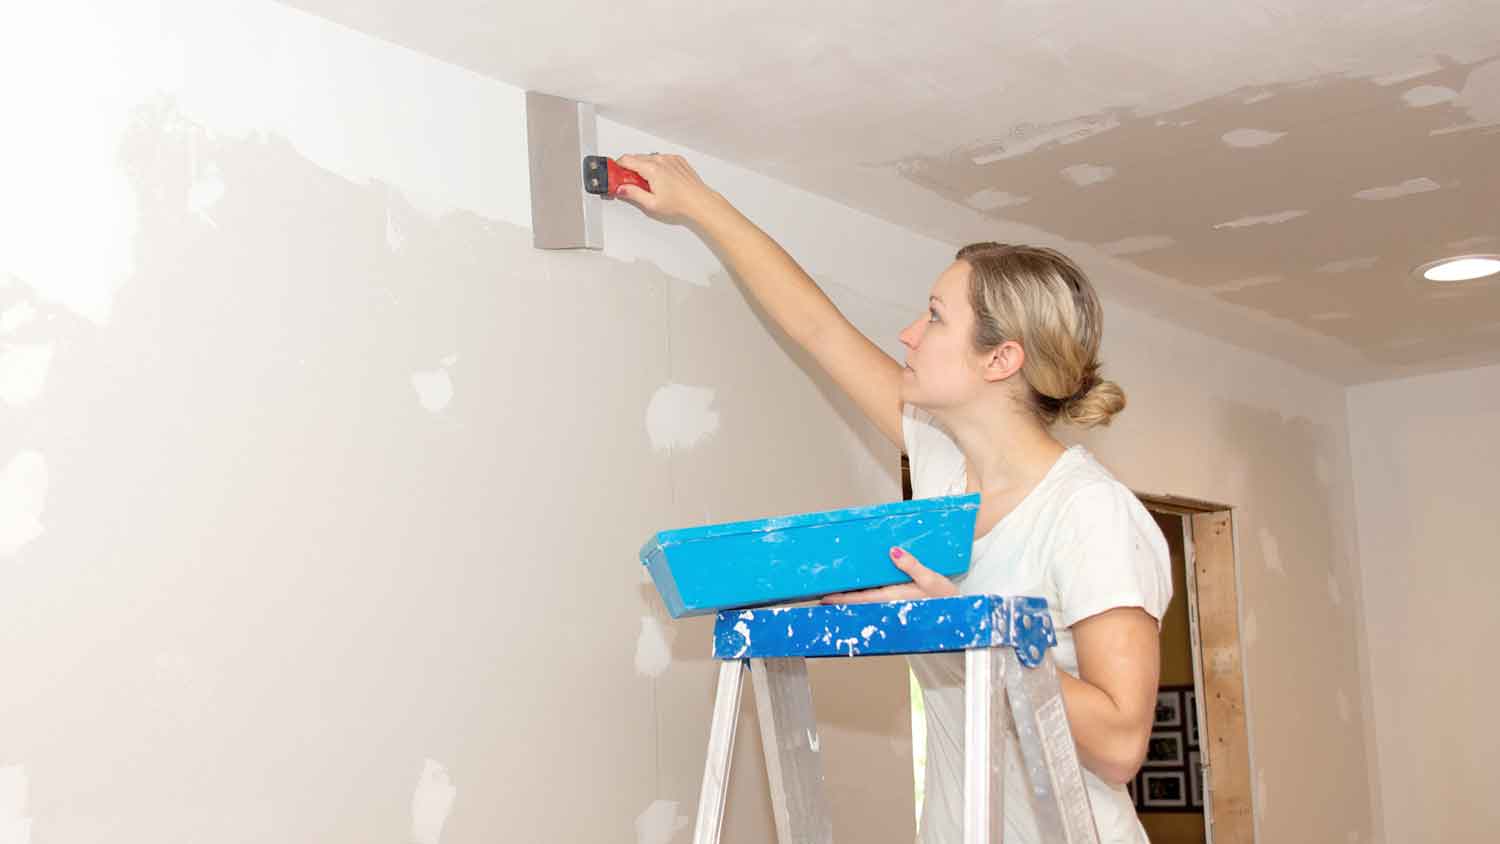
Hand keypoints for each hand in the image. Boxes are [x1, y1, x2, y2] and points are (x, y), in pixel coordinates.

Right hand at [613, 153, 722, 222]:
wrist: (700, 201)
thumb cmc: (680, 203)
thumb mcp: (651, 204)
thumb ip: (633, 194)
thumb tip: (621, 189)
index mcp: (652, 169)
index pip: (626, 160)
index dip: (618, 167)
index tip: (616, 174)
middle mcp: (661, 160)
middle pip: (637, 158)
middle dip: (630, 169)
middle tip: (631, 184)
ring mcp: (670, 159)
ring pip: (649, 158)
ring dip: (645, 167)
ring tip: (650, 184)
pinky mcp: (678, 160)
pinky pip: (662, 159)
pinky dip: (658, 166)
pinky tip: (662, 180)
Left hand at [820, 547, 958, 604]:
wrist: (959, 612)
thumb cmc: (945, 598)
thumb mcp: (931, 578)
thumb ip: (911, 565)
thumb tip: (893, 552)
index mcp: (893, 597)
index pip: (860, 599)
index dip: (840, 599)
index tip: (823, 597)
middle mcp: (889, 603)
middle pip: (857, 601)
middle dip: (839, 597)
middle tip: (819, 591)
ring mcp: (892, 603)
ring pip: (865, 600)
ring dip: (849, 595)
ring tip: (832, 588)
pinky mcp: (897, 601)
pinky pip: (875, 597)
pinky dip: (862, 593)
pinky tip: (857, 587)